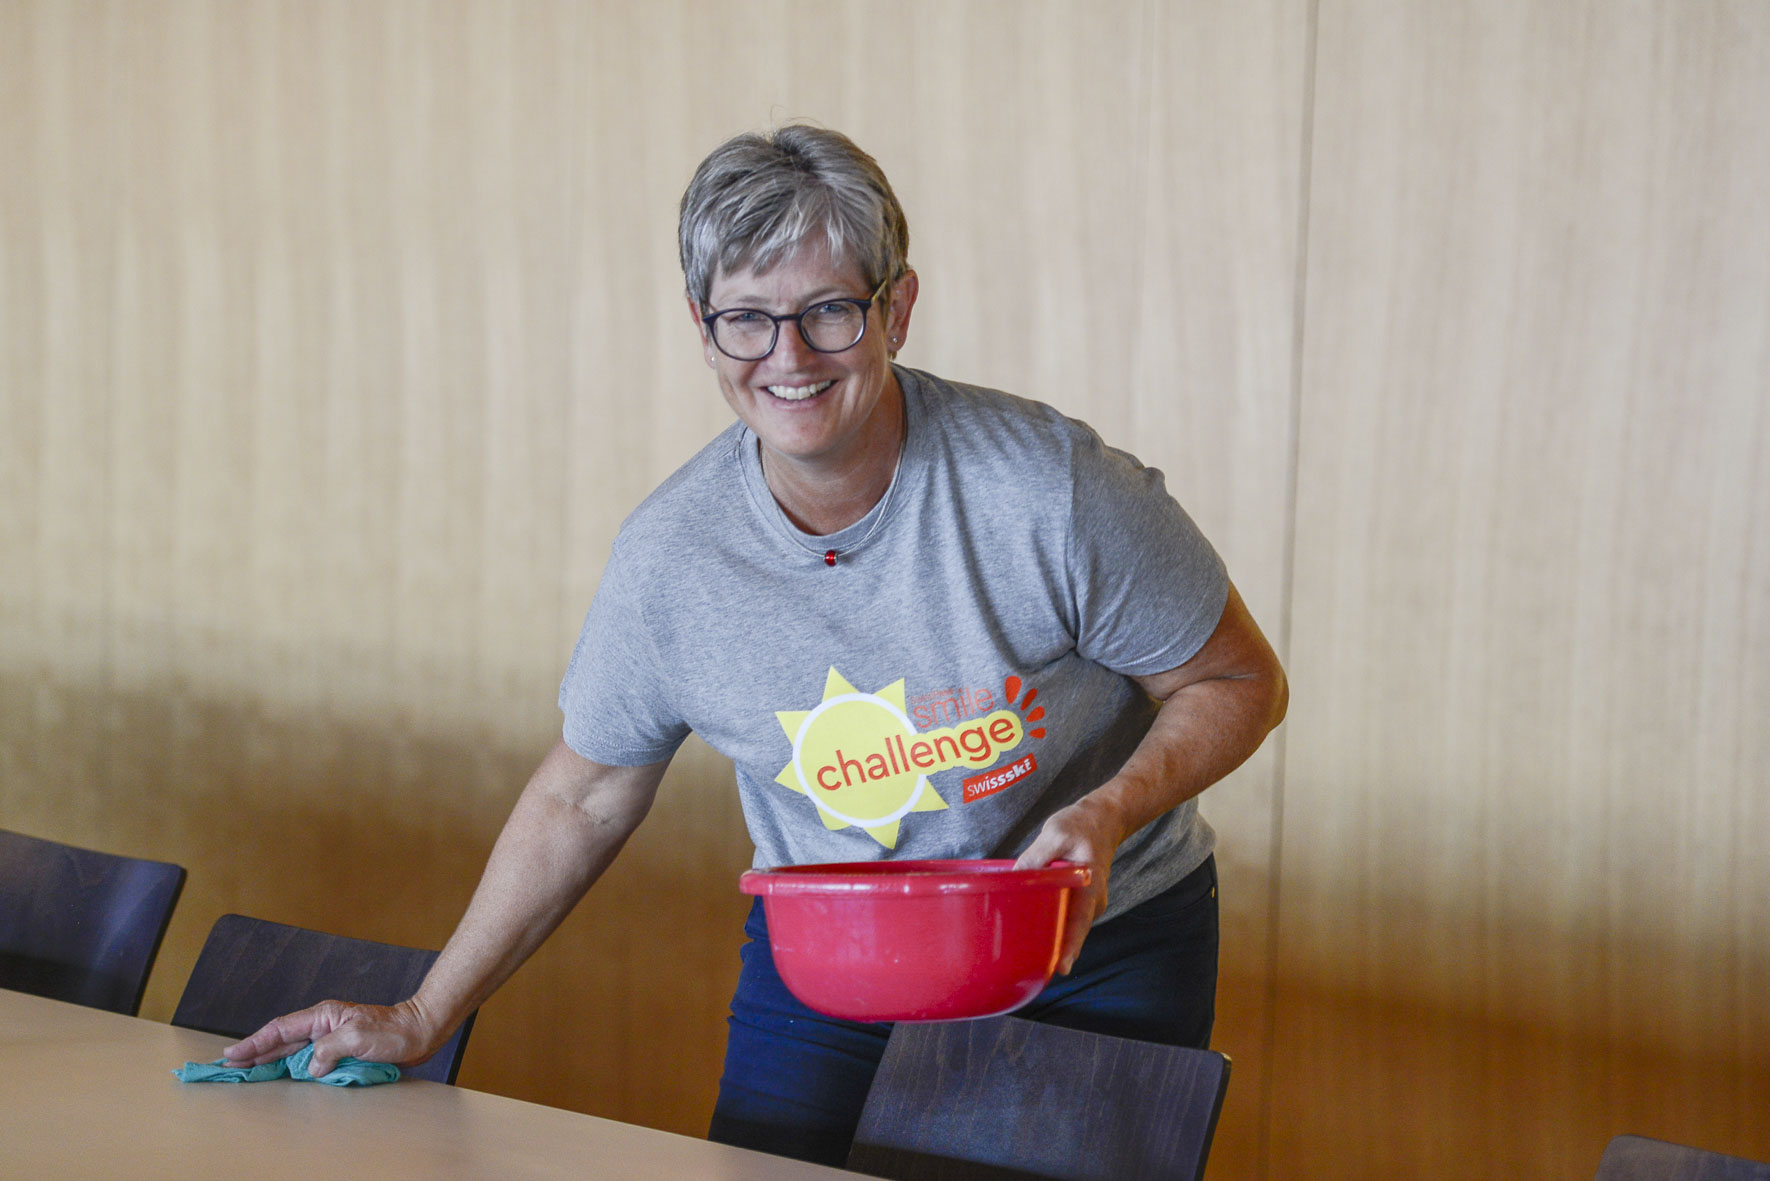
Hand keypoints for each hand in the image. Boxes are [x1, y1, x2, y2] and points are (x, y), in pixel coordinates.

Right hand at [221, 998, 441, 1079]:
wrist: (420, 1032)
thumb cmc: (394, 1031)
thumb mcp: (358, 1038)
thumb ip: (329, 1051)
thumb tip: (310, 1068)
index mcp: (323, 1016)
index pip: (280, 1029)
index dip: (254, 1042)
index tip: (231, 1053)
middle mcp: (322, 1026)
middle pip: (280, 1040)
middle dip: (253, 1052)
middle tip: (227, 1065)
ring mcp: (330, 1039)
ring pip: (291, 1051)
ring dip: (269, 1061)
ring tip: (245, 1070)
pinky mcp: (339, 1052)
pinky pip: (308, 1061)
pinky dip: (291, 1068)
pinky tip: (281, 1075)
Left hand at [1013, 795, 1125, 974]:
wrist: (1105, 818)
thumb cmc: (1082, 824)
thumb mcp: (1056, 833)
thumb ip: (1036, 856)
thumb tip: (1014, 878)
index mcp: (1090, 886)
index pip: (1080, 923)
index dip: (1070, 947)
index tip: (1061, 968)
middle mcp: (1093, 900)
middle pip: (1073, 932)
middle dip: (1055, 950)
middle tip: (1031, 967)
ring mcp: (1088, 902)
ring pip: (1069, 926)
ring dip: (1052, 939)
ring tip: (1028, 955)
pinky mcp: (1080, 899)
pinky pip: (1066, 917)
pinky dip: (1052, 924)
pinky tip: (1033, 930)